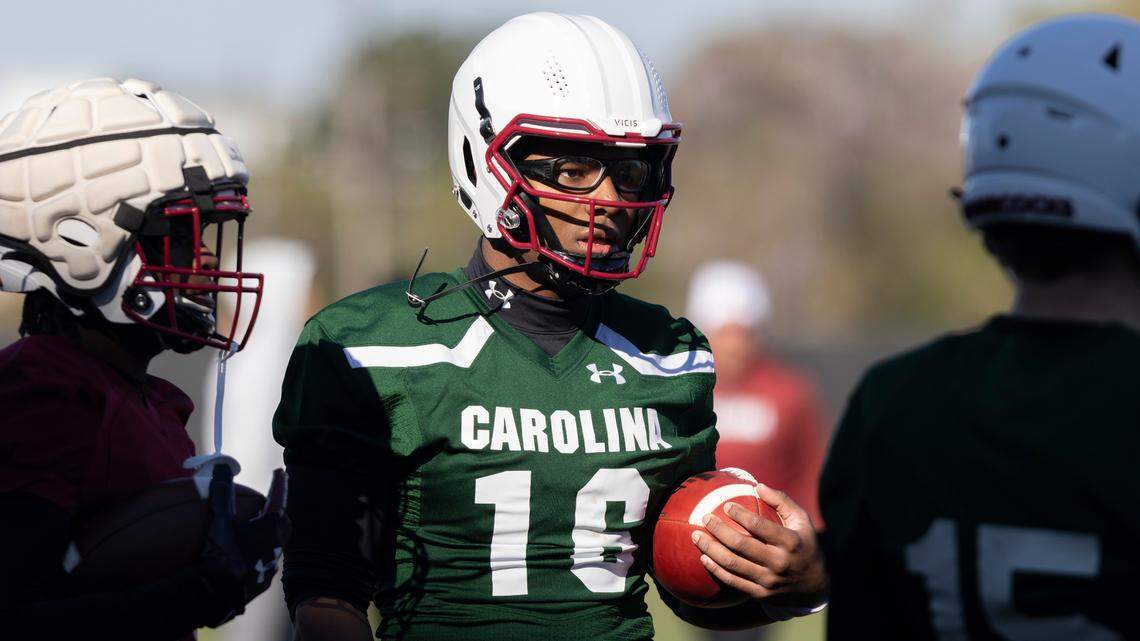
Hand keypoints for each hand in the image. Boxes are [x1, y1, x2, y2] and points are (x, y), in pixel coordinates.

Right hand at [197, 465, 290, 625]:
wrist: (218, 594)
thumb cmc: (222, 553)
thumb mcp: (220, 520)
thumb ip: (223, 492)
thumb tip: (223, 465)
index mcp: (271, 527)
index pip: (278, 499)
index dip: (279, 484)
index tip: (280, 471)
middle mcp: (277, 545)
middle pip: (283, 522)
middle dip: (279, 508)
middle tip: (271, 500)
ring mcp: (271, 565)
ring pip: (277, 543)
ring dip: (271, 532)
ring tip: (259, 527)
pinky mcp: (263, 582)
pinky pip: (267, 560)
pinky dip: (262, 552)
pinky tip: (250, 555)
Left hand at [691, 483, 827, 608]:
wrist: (814, 586)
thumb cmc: (804, 544)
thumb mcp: (801, 520)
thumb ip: (781, 501)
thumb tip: (757, 485)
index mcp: (790, 542)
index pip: (759, 526)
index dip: (740, 515)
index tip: (725, 506)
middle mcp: (778, 562)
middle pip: (740, 545)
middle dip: (718, 530)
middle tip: (704, 518)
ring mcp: (768, 580)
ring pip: (732, 564)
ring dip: (710, 549)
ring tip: (696, 536)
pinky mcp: (760, 593)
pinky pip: (732, 581)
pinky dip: (715, 569)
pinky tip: (704, 557)